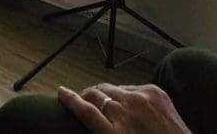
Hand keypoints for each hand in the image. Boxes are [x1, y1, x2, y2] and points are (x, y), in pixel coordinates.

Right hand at [59, 83, 188, 133]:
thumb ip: (102, 129)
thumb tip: (93, 113)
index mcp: (115, 133)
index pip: (86, 110)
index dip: (71, 100)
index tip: (61, 92)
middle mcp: (127, 112)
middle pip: (96, 94)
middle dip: (87, 96)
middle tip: (82, 99)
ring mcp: (142, 99)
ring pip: (113, 88)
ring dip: (106, 94)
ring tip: (106, 103)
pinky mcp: (155, 91)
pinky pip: (131, 87)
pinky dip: (126, 94)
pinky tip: (128, 104)